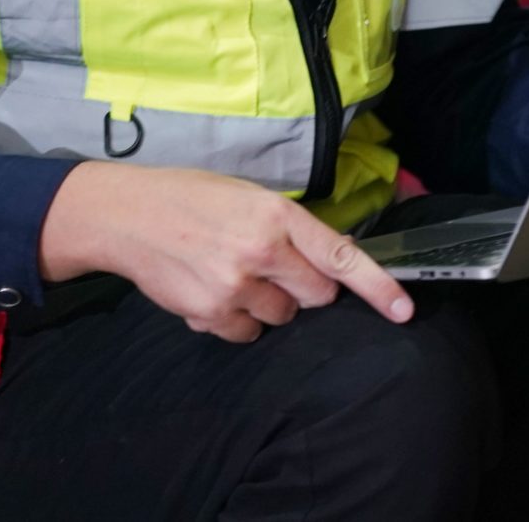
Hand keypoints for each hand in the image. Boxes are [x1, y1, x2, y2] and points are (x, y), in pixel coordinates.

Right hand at [39, 162, 413, 341]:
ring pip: (282, 316)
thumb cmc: (189, 197)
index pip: (339, 255)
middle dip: (305, 287)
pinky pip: (247, 333)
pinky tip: (211, 290)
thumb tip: (329, 259)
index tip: (403, 310)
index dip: (376, 286)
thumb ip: (288, 226)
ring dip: (268, 303)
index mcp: (276, 213)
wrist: (125, 216)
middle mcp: (261, 251)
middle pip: (317, 295)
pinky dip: (237, 319)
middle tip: (271, 265)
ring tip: (232, 273)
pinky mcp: (210, 313)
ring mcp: (235, 286)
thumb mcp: (247, 195)